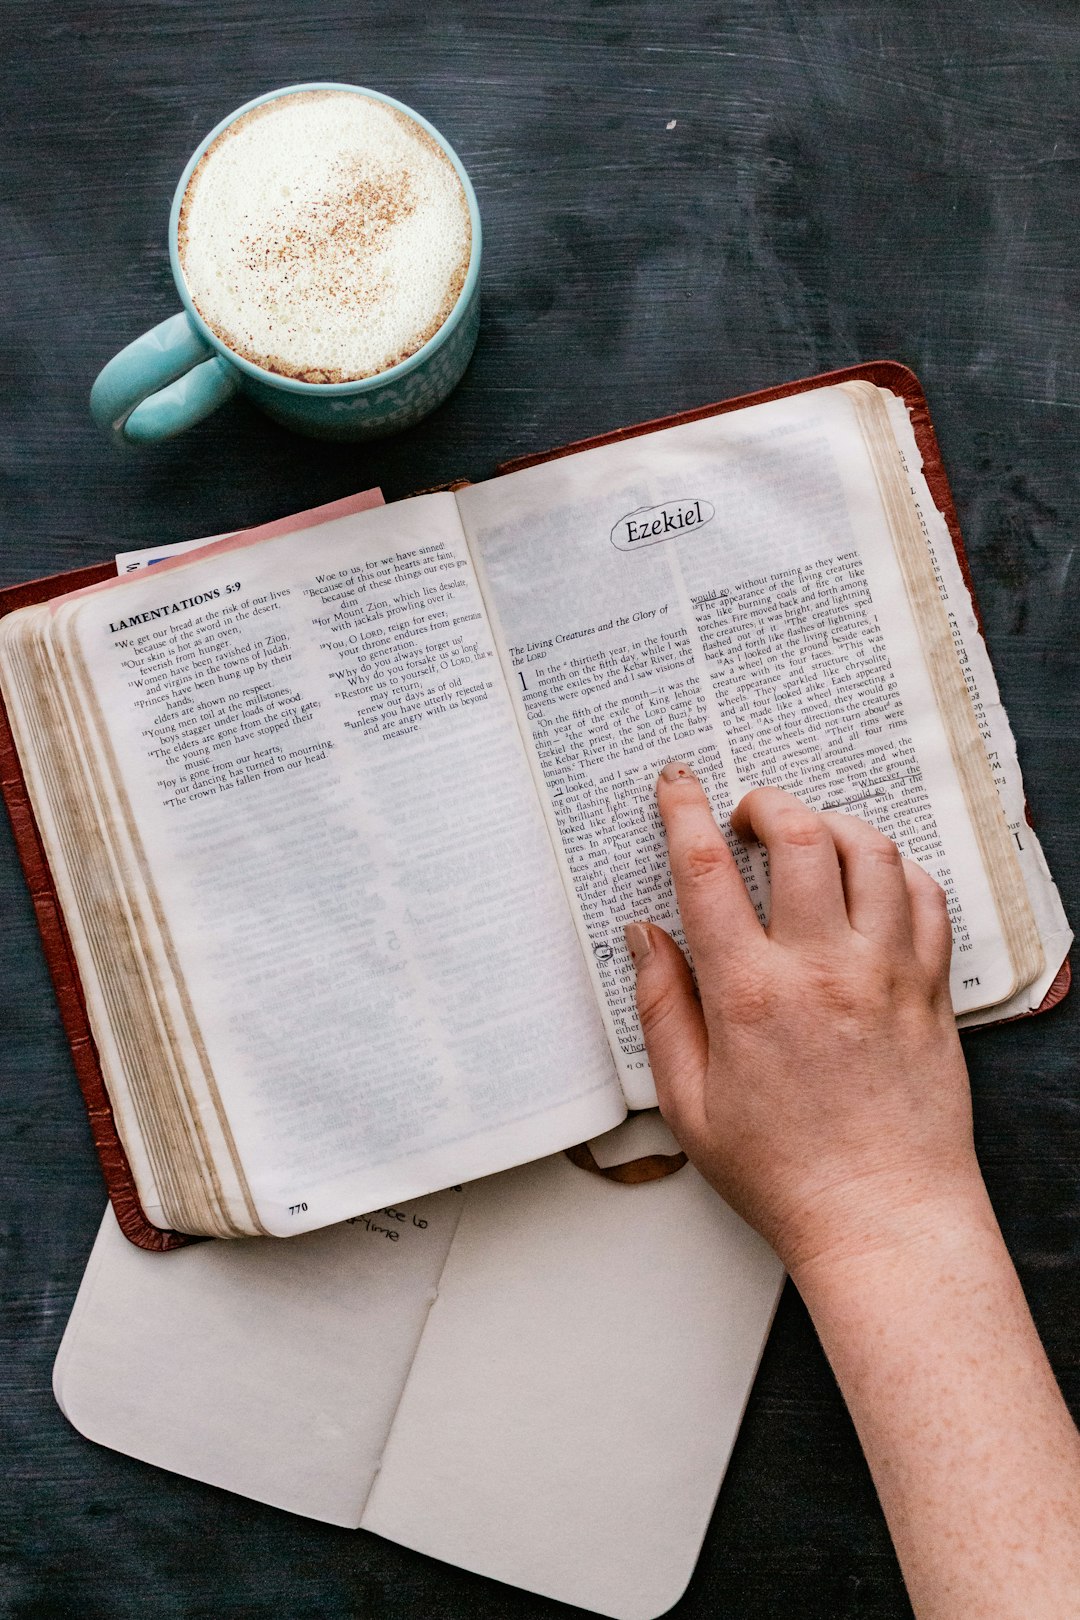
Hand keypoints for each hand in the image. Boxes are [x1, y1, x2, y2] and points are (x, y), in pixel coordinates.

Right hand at [625, 767, 983, 1274]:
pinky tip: (869, 883)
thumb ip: (662, 1008)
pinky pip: (925, 896)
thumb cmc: (783, 1173)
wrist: (883, 1219)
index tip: (677, 784)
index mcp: (750, 996)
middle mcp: (822, 970)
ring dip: (832, 825)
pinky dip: (895, 869)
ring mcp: (886, 975)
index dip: (685, 812)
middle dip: (765, 802)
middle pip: (800, 836)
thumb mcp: (689, 1103)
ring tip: (807, 841)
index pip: (709, 871)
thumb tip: (644, 937)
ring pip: (871, 852)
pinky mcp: (930, 989)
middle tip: (746, 814)